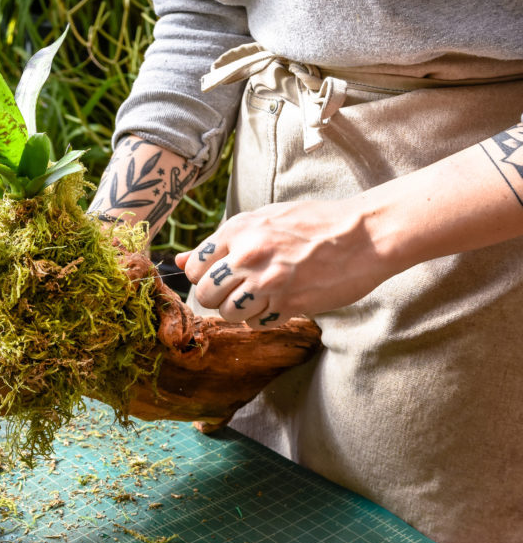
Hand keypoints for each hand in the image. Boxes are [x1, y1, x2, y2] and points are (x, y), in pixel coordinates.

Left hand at [176, 199, 392, 326]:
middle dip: (217, 298)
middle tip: (237, 291)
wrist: (362, 235)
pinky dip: (262, 319)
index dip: (203, 276)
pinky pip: (257, 323)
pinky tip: (278, 304)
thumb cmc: (313, 224)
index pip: (194, 267)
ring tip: (259, 298)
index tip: (218, 277)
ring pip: (228, 313)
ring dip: (240, 311)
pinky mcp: (289, 304)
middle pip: (205, 294)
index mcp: (238, 230)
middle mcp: (248, 256)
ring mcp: (268, 282)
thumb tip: (180, 261)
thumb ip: (222, 242)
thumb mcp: (263, 219)